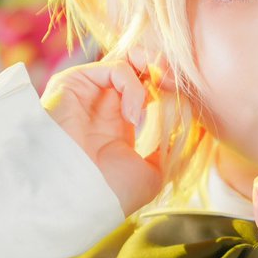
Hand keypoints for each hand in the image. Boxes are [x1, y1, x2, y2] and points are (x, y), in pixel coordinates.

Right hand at [40, 48, 172, 215]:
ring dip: (149, 70)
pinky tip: (131, 114)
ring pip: (125, 59)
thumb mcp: (151, 173)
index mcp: (118, 122)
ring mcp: (88, 92)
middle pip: (134, 65)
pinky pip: (114, 67)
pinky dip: (132, 85)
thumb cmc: (111, 192)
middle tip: (174, 83)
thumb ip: (165, 150)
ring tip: (158, 93)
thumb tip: (181, 133)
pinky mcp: (72, 83)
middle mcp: (101, 103)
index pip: (145, 86)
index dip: (167, 86)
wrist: (79, 198)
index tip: (184, 99)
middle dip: (159, 68)